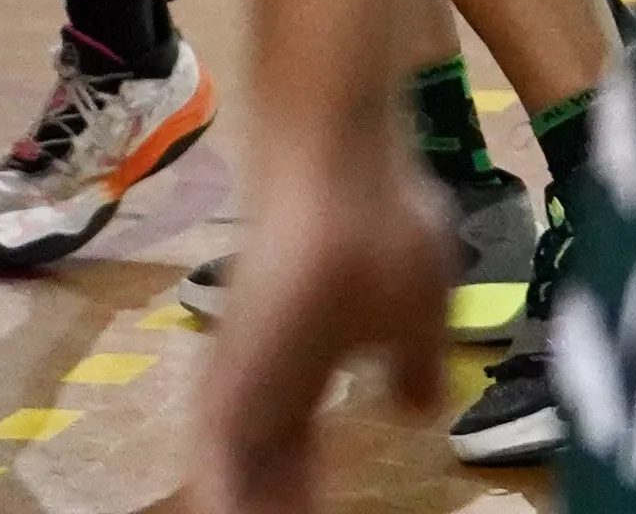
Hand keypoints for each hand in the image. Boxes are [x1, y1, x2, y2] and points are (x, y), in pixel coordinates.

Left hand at [195, 106, 465, 513]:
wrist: (339, 156)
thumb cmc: (382, 217)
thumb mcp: (417, 310)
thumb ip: (409, 364)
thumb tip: (416, 408)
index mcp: (300, 377)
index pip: (296, 465)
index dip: (304, 503)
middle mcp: (258, 383)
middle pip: (260, 481)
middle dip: (276, 511)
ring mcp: (237, 381)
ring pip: (231, 485)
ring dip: (249, 510)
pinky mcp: (228, 380)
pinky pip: (219, 476)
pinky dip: (226, 506)